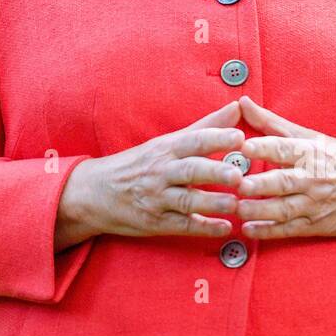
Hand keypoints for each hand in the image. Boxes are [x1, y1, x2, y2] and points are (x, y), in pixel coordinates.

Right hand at [55, 101, 245, 249]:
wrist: (95, 192)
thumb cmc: (139, 164)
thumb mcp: (167, 142)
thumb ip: (206, 126)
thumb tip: (238, 107)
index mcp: (166, 149)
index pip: (193, 140)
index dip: (216, 138)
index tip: (239, 136)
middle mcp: (161, 172)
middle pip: (190, 170)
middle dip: (214, 172)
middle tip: (238, 175)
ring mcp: (157, 198)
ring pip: (187, 200)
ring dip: (212, 203)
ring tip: (236, 205)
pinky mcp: (156, 222)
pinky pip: (182, 226)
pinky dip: (204, 228)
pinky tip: (224, 228)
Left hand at [233, 95, 335, 239]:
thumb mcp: (312, 137)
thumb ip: (272, 123)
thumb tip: (242, 102)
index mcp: (311, 152)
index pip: (286, 148)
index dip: (264, 146)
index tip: (243, 146)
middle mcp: (313, 178)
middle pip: (284, 182)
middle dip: (260, 184)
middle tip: (237, 183)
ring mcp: (314, 204)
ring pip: (284, 209)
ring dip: (258, 211)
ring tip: (236, 208)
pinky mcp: (316, 226)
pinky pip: (289, 230)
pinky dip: (268, 231)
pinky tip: (248, 230)